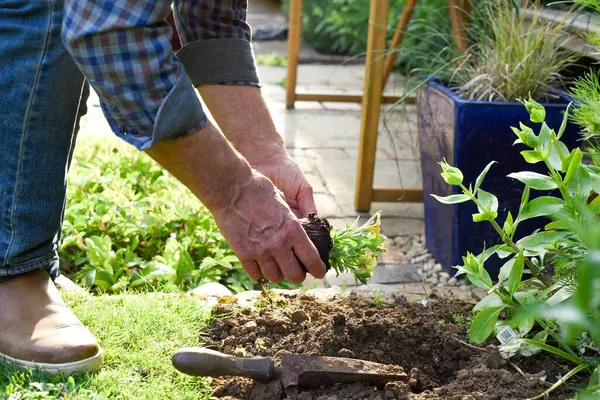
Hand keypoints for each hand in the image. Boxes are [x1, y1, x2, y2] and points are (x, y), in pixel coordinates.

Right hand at [144, 122, 324, 284]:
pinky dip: (259, 273)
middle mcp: (279, 243)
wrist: (231, 188)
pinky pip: (254, 274)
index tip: (320, 272)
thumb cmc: (259, 189)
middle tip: (297, 272)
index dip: (318, 269)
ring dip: (278, 274)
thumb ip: (291, 222)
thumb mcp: (283, 203)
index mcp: (293, 229)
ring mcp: (260, 251)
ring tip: (277, 268)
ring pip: (274, 277)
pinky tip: (260, 266)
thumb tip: (299, 234)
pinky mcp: (243, 253)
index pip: (311, 259)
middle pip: (294, 274)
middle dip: (298, 275)